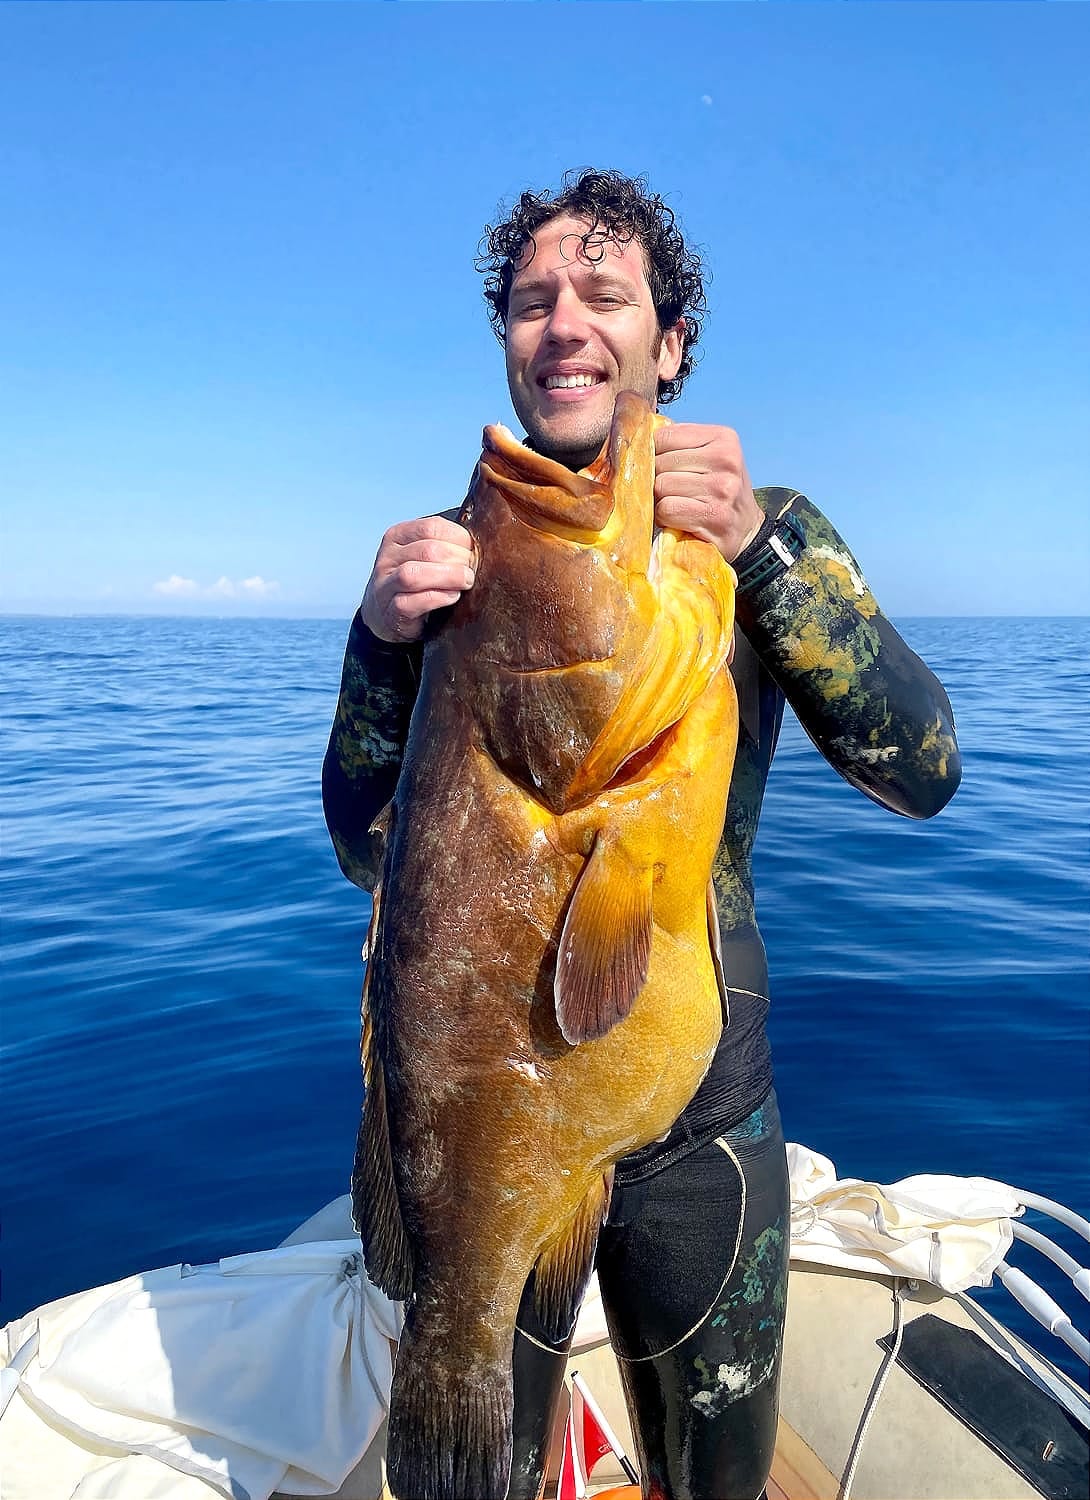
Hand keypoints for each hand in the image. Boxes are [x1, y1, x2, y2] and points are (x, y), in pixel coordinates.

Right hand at [361, 515, 475, 642]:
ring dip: (448, 577)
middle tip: (472, 572)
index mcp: (397, 536)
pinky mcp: (391, 612)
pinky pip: (413, 602)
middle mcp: (387, 558)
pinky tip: (453, 597)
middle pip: (428, 550)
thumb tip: (481, 540)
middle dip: (458, 560)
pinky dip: (438, 598)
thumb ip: (444, 544)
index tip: (472, 552)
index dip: (460, 539)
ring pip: (414, 574)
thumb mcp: (424, 556)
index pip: (432, 527)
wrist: (387, 615)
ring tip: (465, 583)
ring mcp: (385, 585)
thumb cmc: (416, 582)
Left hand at [654, 424, 764, 562]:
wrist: (747, 531)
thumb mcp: (709, 458)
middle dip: (657, 480)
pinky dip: (665, 518)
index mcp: (724, 438)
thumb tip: (635, 438)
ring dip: (660, 501)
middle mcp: (726, 459)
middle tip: (673, 493)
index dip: (654, 455)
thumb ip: (679, 445)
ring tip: (678, 506)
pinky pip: (666, 509)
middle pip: (660, 462)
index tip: (664, 470)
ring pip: (661, 485)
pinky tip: (679, 520)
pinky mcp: (714, 516)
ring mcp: (722, 488)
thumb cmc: (718, 492)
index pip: (664, 435)